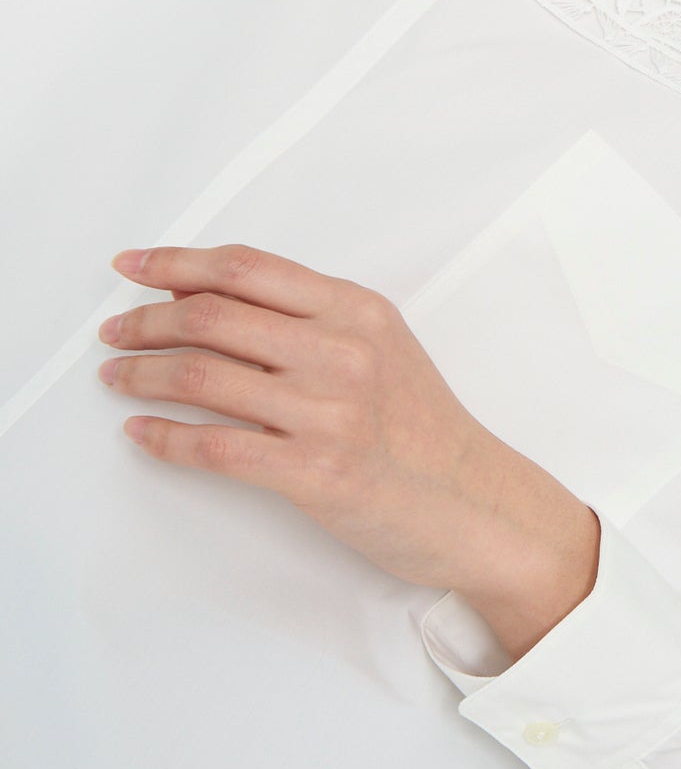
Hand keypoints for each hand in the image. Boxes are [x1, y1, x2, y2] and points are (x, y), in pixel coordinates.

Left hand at [96, 241, 597, 617]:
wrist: (477, 505)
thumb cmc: (427, 433)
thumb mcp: (383, 348)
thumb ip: (312, 320)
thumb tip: (213, 300)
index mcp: (357, 310)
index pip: (247, 268)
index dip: (176, 262)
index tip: (133, 268)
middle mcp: (341, 351)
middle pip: (211, 315)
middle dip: (144, 319)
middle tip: (114, 331)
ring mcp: (328, 412)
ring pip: (201, 376)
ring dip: (140, 373)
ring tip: (117, 376)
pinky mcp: (314, 473)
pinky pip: (213, 446)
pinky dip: (163, 438)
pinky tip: (142, 433)